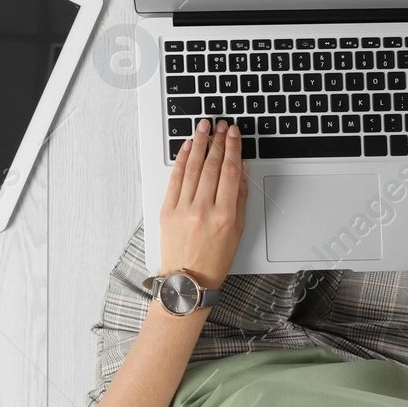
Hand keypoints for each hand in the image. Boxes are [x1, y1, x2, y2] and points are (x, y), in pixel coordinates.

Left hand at [159, 119, 247, 289]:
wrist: (188, 281)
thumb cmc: (215, 259)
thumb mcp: (238, 230)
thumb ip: (240, 197)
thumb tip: (240, 169)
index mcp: (224, 215)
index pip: (230, 171)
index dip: (233, 147)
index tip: (235, 133)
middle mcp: (203, 210)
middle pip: (212, 165)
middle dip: (218, 140)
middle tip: (222, 125)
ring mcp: (183, 209)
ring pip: (193, 167)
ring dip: (200, 143)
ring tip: (204, 127)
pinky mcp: (167, 211)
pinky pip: (175, 179)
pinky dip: (182, 160)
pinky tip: (188, 146)